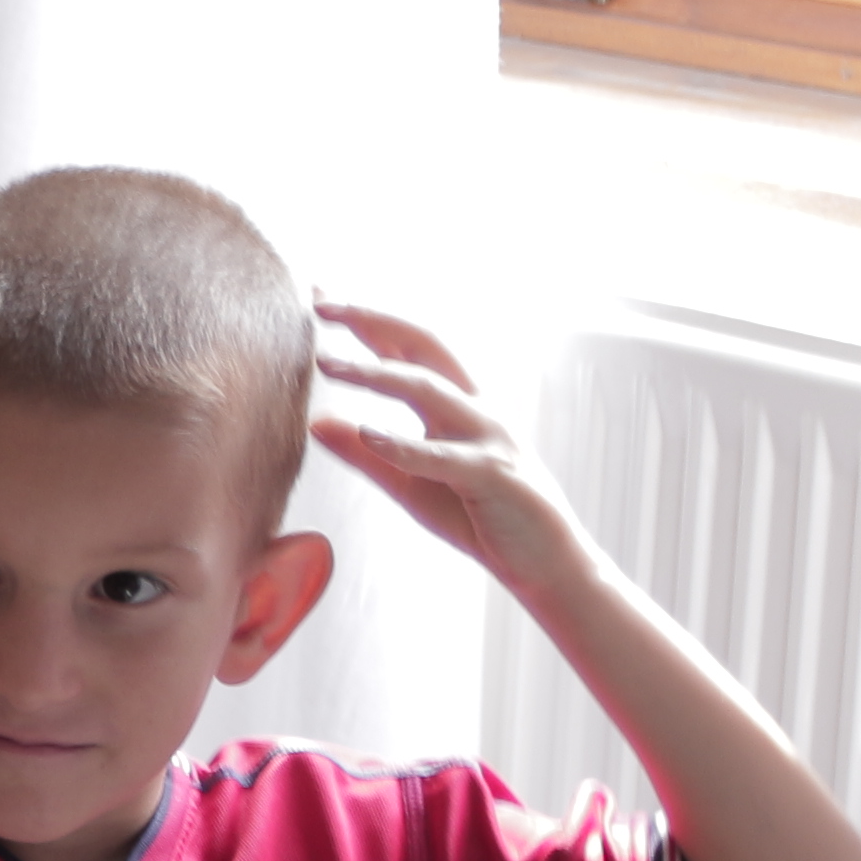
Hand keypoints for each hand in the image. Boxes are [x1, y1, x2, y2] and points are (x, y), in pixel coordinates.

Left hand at [312, 301, 591, 594]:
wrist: (544, 563)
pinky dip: (406, 445)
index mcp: (456, 405)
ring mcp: (489, 438)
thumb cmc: (477, 517)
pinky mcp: (495, 476)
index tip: (319, 297)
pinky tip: (368, 434)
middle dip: (373, 321)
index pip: (407, 349)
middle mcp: (475, 409)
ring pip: (432, 391)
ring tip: (328, 364)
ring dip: (377, 374)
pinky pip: (446, 457)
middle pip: (425, 347)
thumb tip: (316, 423)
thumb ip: (365, 455)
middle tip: (321, 305)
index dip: (366, 321)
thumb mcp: (409, 483)